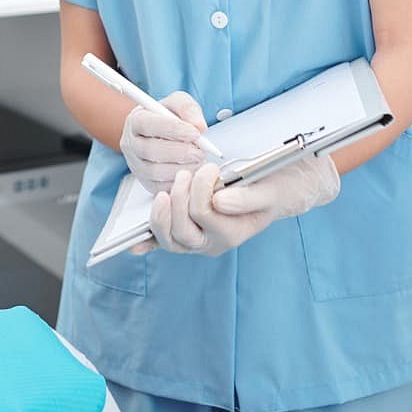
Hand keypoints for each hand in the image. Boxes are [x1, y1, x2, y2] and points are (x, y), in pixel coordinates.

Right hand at [119, 91, 208, 193]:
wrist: (158, 134)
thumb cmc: (166, 118)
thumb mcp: (177, 104)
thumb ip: (187, 108)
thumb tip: (199, 126)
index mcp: (135, 120)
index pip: (148, 124)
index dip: (172, 129)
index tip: (194, 133)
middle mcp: (130, 143)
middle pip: (150, 151)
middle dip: (179, 152)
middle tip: (199, 152)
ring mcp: (135, 165)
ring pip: (154, 171)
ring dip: (180, 168)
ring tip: (198, 162)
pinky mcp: (144, 181)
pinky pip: (160, 187)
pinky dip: (178, 182)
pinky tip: (191, 173)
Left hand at [136, 154, 340, 256]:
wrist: (276, 193)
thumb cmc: (273, 189)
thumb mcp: (269, 190)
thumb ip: (247, 198)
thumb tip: (219, 201)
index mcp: (234, 233)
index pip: (204, 213)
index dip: (201, 187)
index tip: (210, 167)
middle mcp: (213, 243)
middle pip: (182, 231)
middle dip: (179, 197)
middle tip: (187, 172)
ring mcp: (198, 241)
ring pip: (169, 240)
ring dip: (161, 214)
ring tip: (168, 189)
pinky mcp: (187, 234)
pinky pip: (163, 243)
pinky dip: (148, 242)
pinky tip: (134, 244)